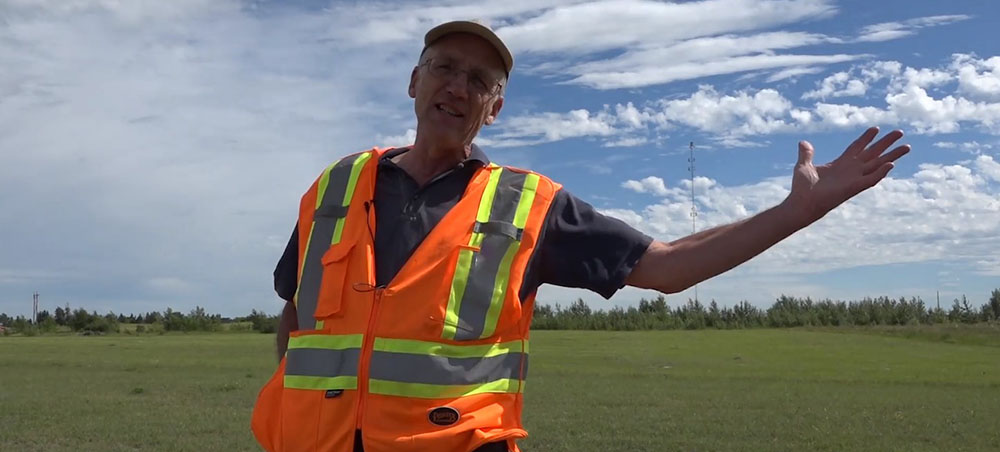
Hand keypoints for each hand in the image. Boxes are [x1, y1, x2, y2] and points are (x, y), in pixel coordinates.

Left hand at [784, 126, 909, 223]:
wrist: (801, 204)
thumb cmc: (802, 189)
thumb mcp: (803, 166)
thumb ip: (806, 154)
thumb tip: (803, 142)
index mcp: (840, 164)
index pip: (857, 148)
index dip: (866, 138)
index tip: (875, 128)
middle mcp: (850, 170)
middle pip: (873, 153)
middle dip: (886, 143)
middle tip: (900, 132)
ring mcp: (854, 179)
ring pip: (878, 165)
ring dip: (892, 156)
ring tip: (906, 147)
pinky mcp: (853, 188)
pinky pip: (871, 180)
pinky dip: (881, 173)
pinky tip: (891, 164)